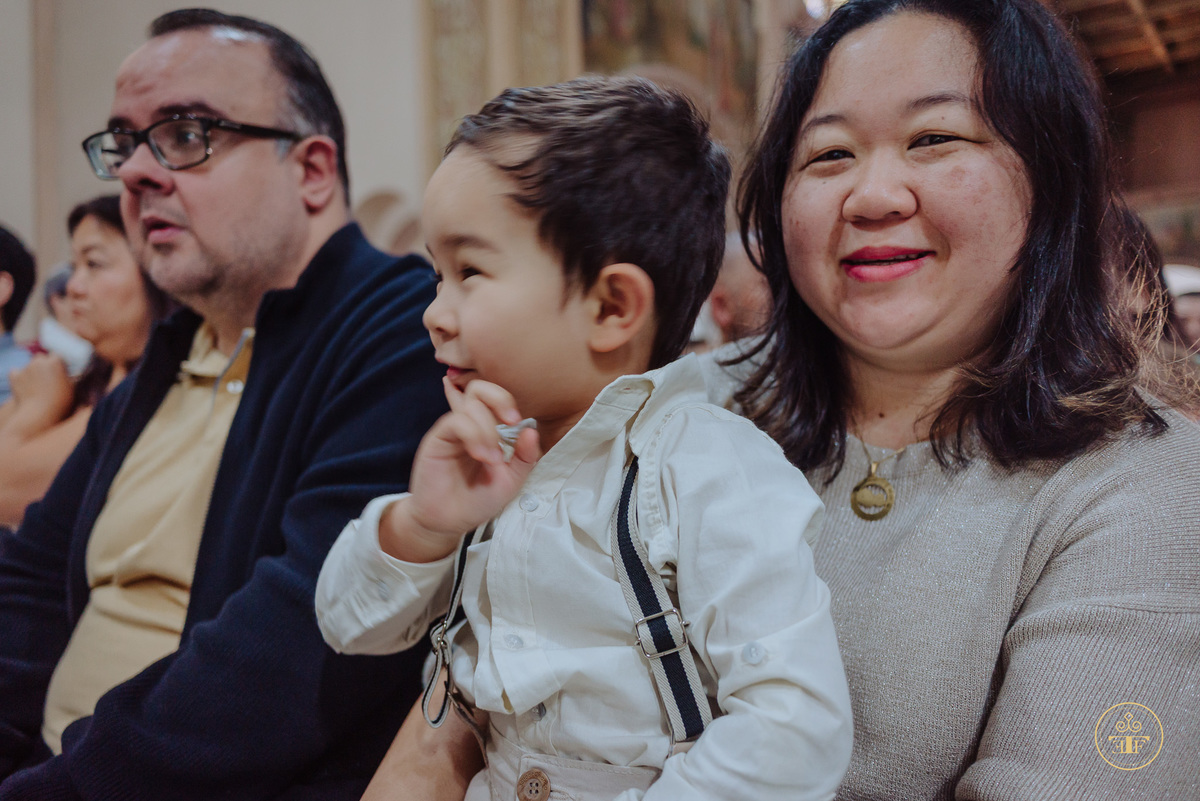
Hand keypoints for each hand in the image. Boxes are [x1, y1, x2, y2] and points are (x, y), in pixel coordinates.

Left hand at [8, 355, 73, 418]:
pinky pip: (15, 372)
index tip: (60, 372)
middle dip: (44, 365)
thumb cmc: (60, 403)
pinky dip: (19, 377)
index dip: (58, 364)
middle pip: (41, 357)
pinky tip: (24, 386)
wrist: (39, 415)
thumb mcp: (72, 388)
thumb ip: (70, 377)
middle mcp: (39, 361)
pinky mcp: (14, 376)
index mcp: (56, 361)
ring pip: (29, 365)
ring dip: (33, 371)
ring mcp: (25, 368)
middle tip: (48, 378)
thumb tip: (71, 374)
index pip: (57, 356)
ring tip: (37, 386)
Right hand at [380, 378, 538, 561]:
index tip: (518, 422)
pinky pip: (456, 422)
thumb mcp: (511, 480)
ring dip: (488, 430)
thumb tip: (531, 430)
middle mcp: (469, 425)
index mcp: (488, 430)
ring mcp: (452, 431)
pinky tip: (481, 456)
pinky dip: (474, 435)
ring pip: (470, 405)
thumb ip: (525, 457)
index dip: (508, 402)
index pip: (495, 398)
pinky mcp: (438, 439)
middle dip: (500, 399)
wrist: (450, 522)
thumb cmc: (478, 500)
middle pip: (480, 389)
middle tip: (512, 422)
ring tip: (492, 459)